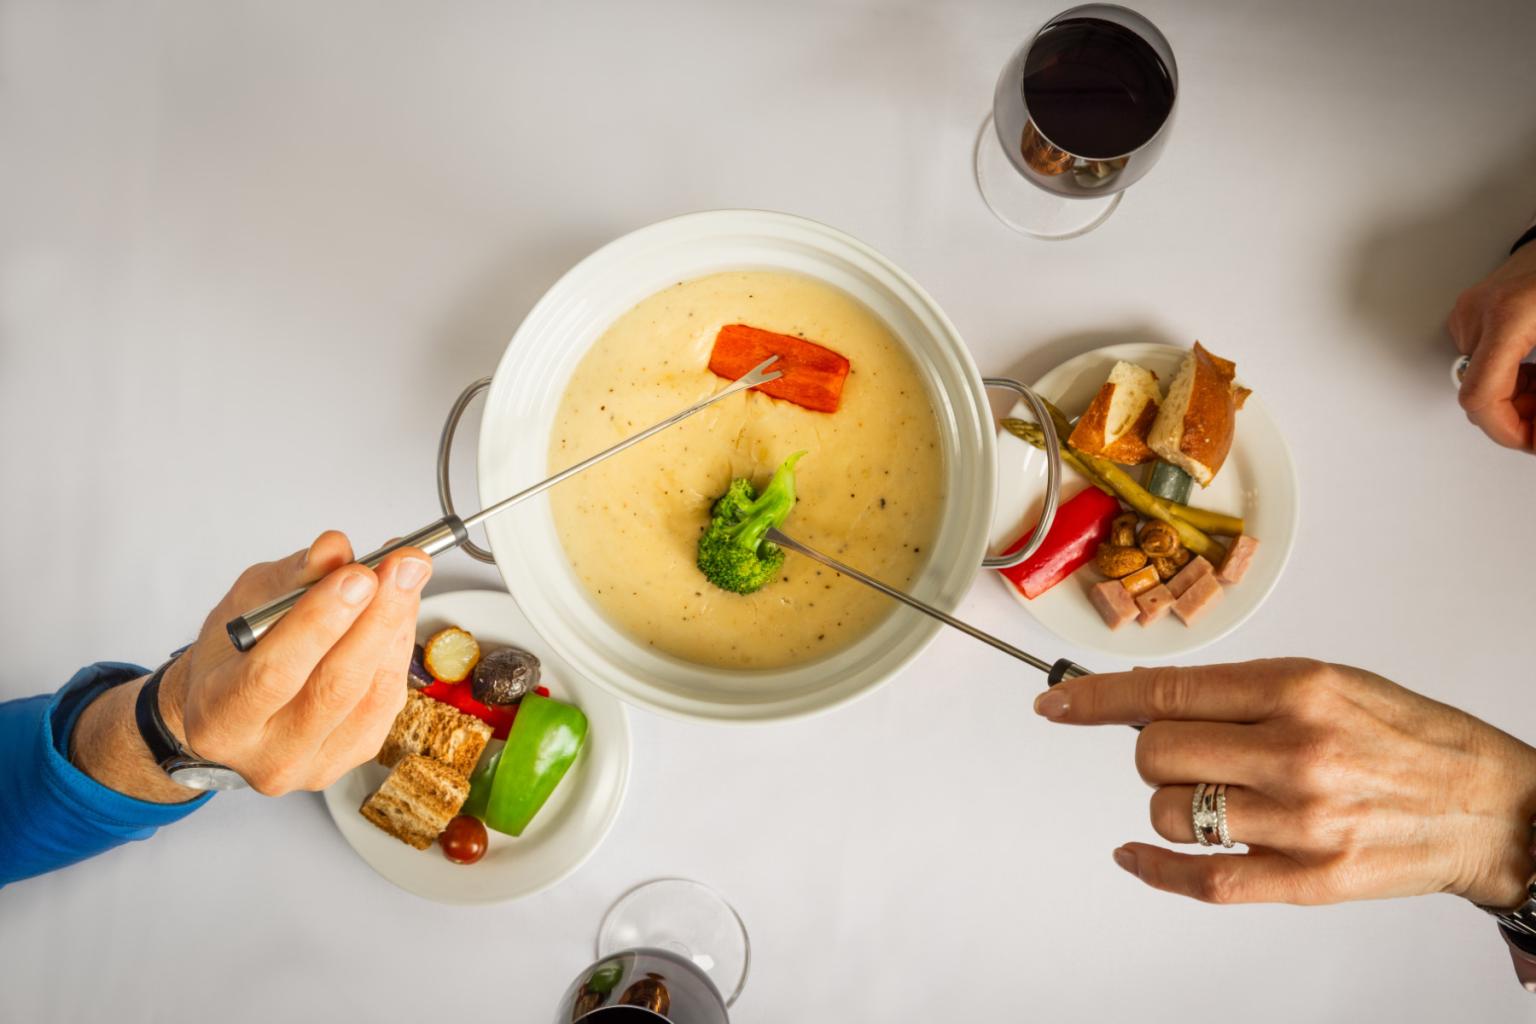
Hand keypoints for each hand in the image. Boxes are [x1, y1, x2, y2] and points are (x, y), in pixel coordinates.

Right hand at [151, 530, 429, 795]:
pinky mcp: (354, 756)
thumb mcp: (246, 603)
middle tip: (402, 567)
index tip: (358, 574)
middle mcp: (267, 754)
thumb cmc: (233, 655)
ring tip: (407, 576)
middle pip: (334, 687)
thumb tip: (335, 549)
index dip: (320, 622)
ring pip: (372, 694)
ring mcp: (315, 765)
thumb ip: (292, 578)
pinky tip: (402, 611)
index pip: (274, 673)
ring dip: (397, 627)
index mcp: (219, 717)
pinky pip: (388, 700)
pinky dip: (399, 649)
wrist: (233, 708)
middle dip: (376, 618)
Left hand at [1033, 659, 1535, 907]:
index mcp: (1298, 689)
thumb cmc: (1411, 738)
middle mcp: (1295, 751)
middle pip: (1156, 753)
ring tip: (1213, 795)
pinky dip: (1153, 867)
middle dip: (1154, 750)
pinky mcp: (1308, 878)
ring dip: (1171, 803)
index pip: (1166, 691)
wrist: (1491, 806)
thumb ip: (1241, 691)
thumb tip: (1148, 698)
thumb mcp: (1331, 683)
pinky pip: (1201, 877)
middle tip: (1187, 751)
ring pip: (1169, 812)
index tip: (1057, 704)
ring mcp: (1301, 820)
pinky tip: (1134, 853)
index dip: (1096, 699)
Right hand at [1448, 243, 1535, 451]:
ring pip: (1479, 379)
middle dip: (1515, 417)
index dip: (1505, 430)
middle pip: (1478, 393)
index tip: (1529, 441)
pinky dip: (1507, 375)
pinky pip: (1480, 359)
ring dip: (1513, 397)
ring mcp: (1469, 312)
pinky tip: (1532, 372)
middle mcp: (1478, 316)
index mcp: (1507, 320)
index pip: (1482, 396)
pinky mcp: (1470, 310)